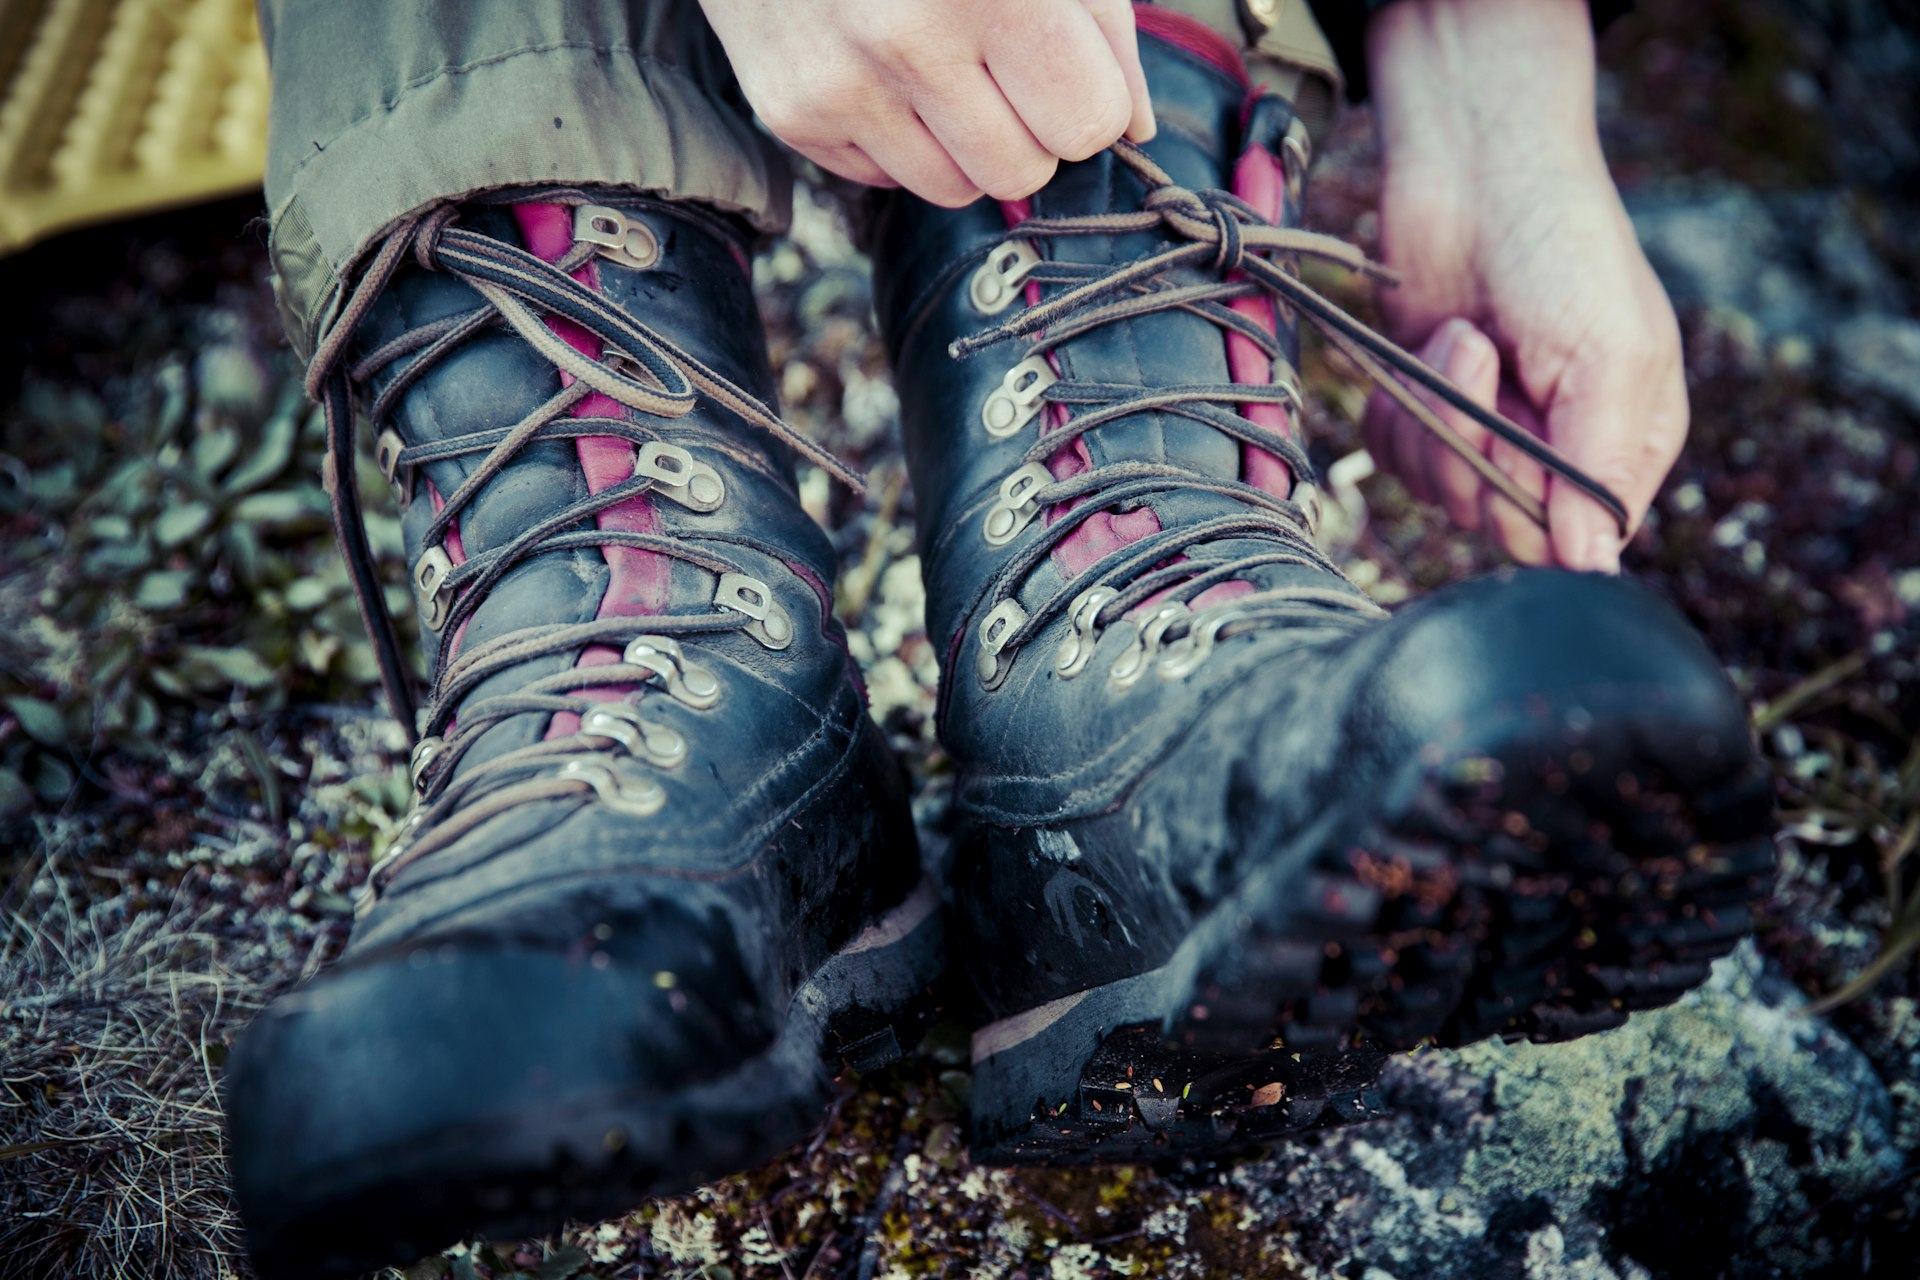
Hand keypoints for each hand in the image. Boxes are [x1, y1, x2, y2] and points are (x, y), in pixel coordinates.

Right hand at [697, 0, 1155, 206]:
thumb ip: (1103, 26)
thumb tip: (1134, 128)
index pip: (1087, 122)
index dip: (1087, 98)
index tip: (1061, 61)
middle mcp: (909, 38)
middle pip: (1022, 172)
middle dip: (1027, 131)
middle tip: (998, 67)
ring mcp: (842, 81)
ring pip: (955, 190)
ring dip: (964, 145)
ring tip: (940, 68)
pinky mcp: (792, 111)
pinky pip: (886, 179)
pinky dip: (898, 139)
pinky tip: (882, 70)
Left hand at [1360, 0, 1685, 572]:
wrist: (1474, 167)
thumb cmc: (1562, 245)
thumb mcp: (1610, 353)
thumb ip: (1599, 466)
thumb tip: (1594, 571)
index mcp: (1628, 444)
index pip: (1577, 540)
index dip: (1532, 503)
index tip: (1519, 433)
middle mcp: (1559, 451)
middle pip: (1499, 527)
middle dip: (1473, 448)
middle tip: (1479, 358)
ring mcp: (1488, 432)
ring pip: (1440, 495)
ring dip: (1435, 414)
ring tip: (1457, 335)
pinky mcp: (1425, 410)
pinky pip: (1396, 460)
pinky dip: (1398, 409)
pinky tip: (1422, 349)